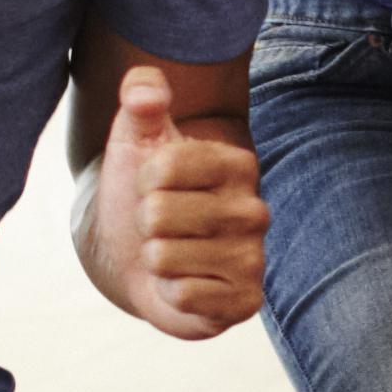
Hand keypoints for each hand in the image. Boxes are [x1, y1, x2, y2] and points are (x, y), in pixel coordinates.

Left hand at [84, 64, 269, 342]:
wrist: (142, 259)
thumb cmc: (143, 195)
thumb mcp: (136, 141)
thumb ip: (139, 100)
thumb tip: (144, 89)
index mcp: (237, 164)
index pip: (164, 167)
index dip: (143, 181)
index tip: (153, 187)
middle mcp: (255, 210)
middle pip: (159, 214)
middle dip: (145, 224)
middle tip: (160, 228)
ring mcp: (254, 259)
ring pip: (164, 256)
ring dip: (155, 260)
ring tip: (172, 254)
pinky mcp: (246, 302)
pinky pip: (183, 295)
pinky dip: (170, 293)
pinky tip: (184, 284)